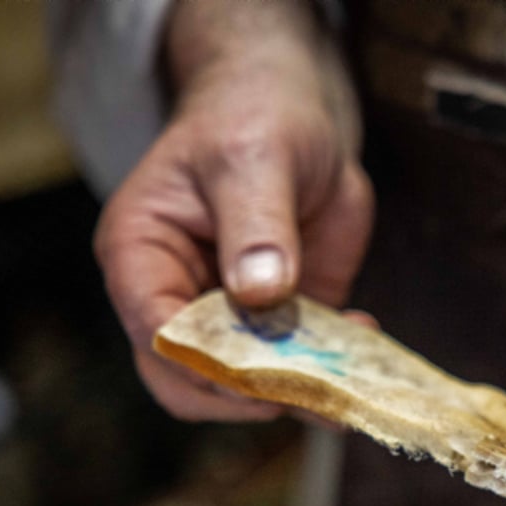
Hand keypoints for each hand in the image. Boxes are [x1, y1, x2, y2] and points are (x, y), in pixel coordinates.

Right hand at [94, 0, 372, 420]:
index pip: (156, 332)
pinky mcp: (283, 320)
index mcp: (141, 255)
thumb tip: (259, 292)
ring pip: (246, 386)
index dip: (203, 364)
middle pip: (190, 380)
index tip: (259, 375)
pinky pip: (299, 365)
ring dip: (297, 393)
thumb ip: (255, 226)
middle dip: (246, 394)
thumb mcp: (252, 159)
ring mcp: (231, 314)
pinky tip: (364, 335)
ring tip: (344, 384)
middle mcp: (177, 295)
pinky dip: (331, 369)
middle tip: (306, 390)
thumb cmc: (251, 118)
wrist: (294, 111)